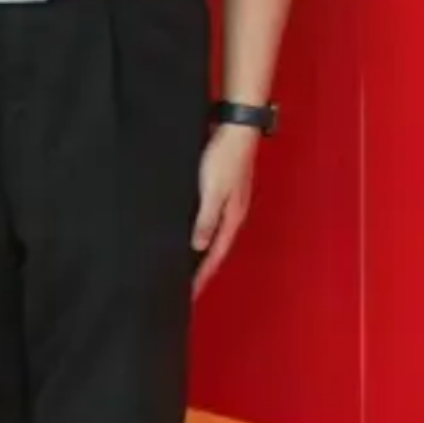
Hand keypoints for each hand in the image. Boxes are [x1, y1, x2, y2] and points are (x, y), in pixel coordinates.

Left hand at [191, 123, 261, 297]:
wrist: (237, 126)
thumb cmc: (226, 157)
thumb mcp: (213, 192)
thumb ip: (205, 220)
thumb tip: (198, 247)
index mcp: (232, 216)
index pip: (215, 255)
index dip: (202, 276)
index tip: (190, 296)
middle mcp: (233, 212)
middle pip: (216, 247)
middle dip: (203, 268)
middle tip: (186, 286)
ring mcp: (229, 200)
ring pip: (213, 233)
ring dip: (201, 250)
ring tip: (186, 265)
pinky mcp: (222, 188)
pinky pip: (210, 218)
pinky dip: (201, 231)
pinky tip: (190, 230)